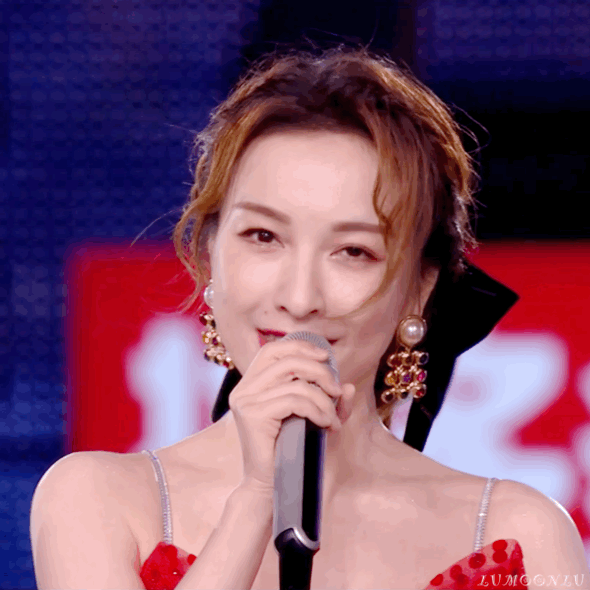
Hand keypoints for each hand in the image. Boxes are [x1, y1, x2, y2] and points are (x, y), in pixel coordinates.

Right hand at [228, 340, 354, 496]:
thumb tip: (348, 386)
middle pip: (287, 360)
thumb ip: (330, 402)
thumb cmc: (291, 451)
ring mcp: (245, 400)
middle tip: (337, 391)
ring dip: (323, 399)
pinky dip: (317, 410)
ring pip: (296, 383)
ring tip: (333, 418)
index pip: (272, 349)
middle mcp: (244, 388)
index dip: (300, 346)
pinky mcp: (252, 415)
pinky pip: (294, 401)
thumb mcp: (314, 420)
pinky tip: (326, 425)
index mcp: (251, 383)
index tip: (326, 357)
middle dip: (320, 372)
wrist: (271, 486)